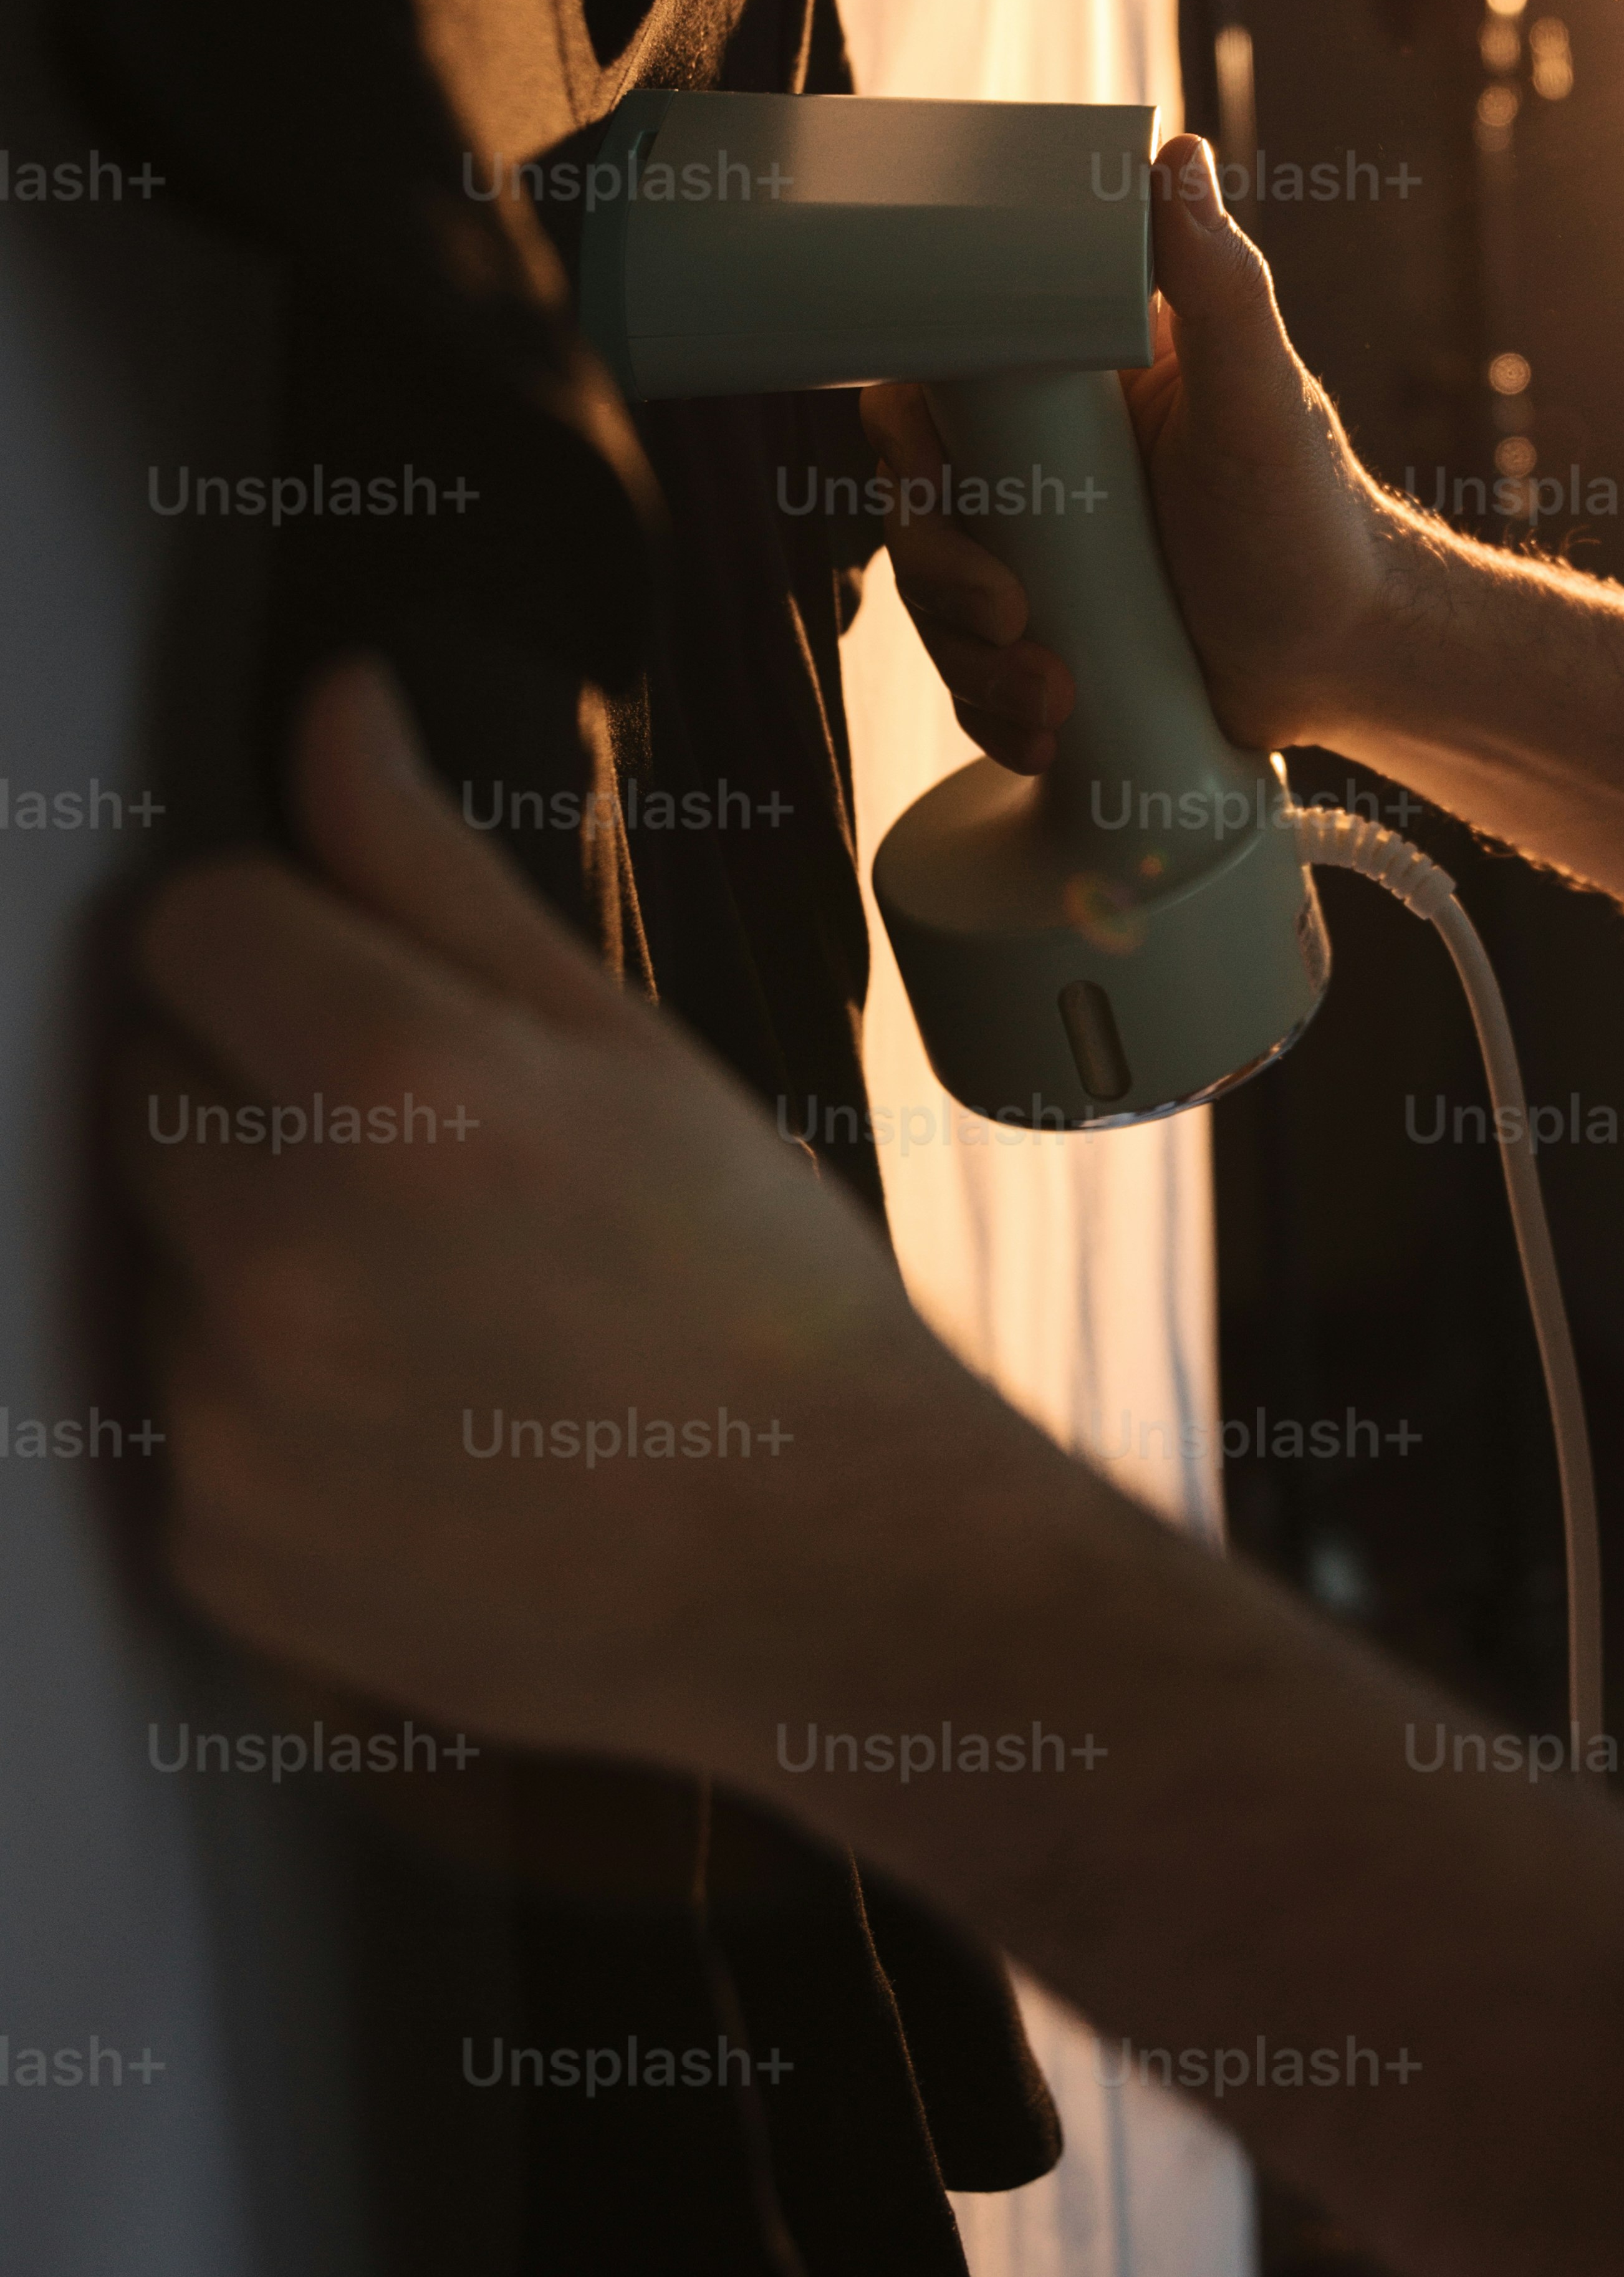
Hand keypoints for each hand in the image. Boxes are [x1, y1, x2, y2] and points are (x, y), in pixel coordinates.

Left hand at [125, 658, 953, 1769]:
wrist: (824, 1569)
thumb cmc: (748, 1289)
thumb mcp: (613, 1039)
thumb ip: (427, 863)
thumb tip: (330, 707)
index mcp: (387, 1081)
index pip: (184, 920)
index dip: (271, 939)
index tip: (352, 993)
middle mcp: (277, 1245)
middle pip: (146, 1079)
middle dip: (255, 1092)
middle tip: (428, 1165)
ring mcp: (227, 1410)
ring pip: (154, 1247)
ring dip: (247, 1247)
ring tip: (432, 1303)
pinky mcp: (212, 1542)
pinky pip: (169, 1411)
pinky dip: (255, 1402)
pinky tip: (407, 1417)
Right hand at [864, 127, 1395, 767]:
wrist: (1351, 662)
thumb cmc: (1318, 520)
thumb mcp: (1261, 399)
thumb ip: (1218, 282)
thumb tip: (1174, 153)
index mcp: (1076, 385)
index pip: (939, 378)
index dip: (909, 435)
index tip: (936, 482)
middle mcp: (1047, 459)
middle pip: (919, 497)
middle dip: (943, 571)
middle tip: (1011, 617)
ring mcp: (1044, 551)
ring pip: (935, 592)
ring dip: (969, 658)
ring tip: (1051, 696)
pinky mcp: (1051, 633)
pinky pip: (973, 667)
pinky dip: (991, 708)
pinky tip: (1044, 734)